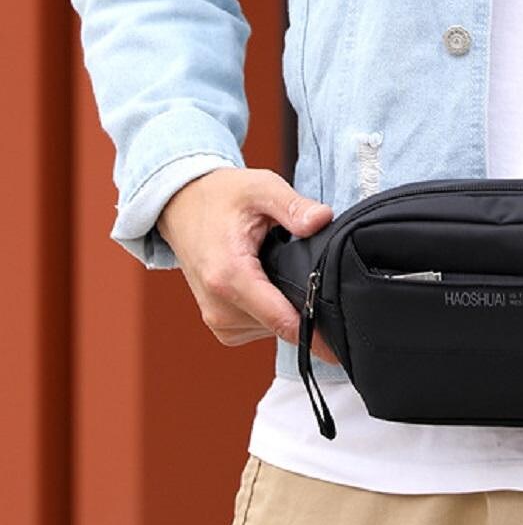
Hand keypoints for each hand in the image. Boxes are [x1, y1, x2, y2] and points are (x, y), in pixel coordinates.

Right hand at [155, 167, 339, 363]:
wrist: (181, 206)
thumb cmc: (221, 197)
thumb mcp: (261, 188)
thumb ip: (293, 206)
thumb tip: (322, 219)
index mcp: (229, 278)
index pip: (284, 322)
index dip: (317, 330)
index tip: (341, 336)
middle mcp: (219, 307)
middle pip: (284, 325)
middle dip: (304, 306)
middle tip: (305, 271)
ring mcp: (219, 320)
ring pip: (275, 329)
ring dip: (286, 305)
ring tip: (277, 269)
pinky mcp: (222, 326)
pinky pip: (261, 328)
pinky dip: (271, 310)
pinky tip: (267, 283)